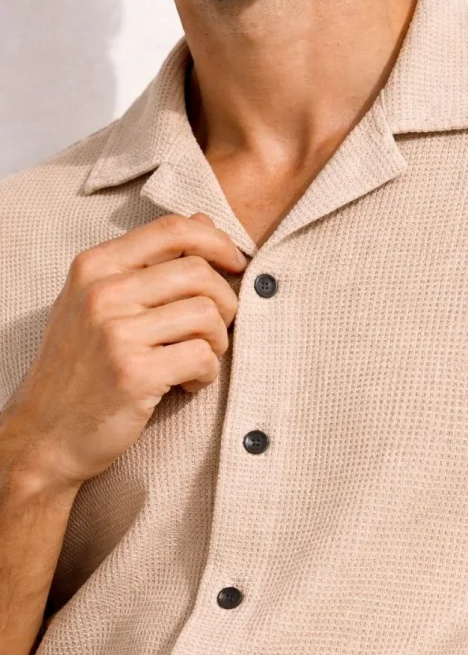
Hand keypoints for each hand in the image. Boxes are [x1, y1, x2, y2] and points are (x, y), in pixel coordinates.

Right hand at [1, 212, 246, 490]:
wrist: (45, 434)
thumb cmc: (78, 370)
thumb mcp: (94, 305)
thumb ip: (144, 264)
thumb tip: (202, 220)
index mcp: (93, 267)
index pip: (172, 229)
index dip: (217, 242)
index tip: (234, 265)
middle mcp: (102, 293)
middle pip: (199, 272)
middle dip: (225, 302)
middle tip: (215, 331)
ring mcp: (116, 333)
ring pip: (207, 314)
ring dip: (217, 343)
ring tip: (196, 362)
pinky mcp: (135, 374)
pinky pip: (202, 357)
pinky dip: (206, 374)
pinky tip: (186, 384)